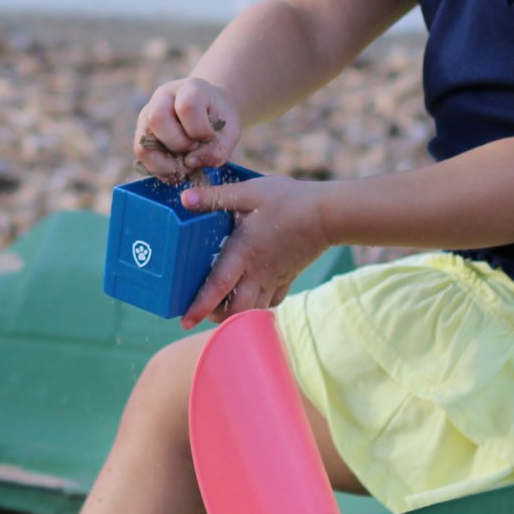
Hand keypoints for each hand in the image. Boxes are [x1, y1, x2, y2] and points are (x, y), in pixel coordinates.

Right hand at [134, 76, 240, 183]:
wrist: (210, 109)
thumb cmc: (219, 119)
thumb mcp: (230, 131)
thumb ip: (218, 149)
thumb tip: (189, 163)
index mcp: (189, 89)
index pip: (187, 106)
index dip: (200, 129)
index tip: (210, 136)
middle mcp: (162, 98)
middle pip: (156, 118)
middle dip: (179, 144)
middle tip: (194, 148)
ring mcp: (147, 116)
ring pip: (143, 143)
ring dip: (167, 163)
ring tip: (185, 165)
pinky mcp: (142, 134)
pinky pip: (142, 156)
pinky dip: (160, 169)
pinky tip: (177, 168)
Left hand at [175, 174, 327, 330]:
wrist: (329, 214)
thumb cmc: (288, 201)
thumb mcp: (249, 192)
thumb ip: (216, 197)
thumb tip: (184, 198)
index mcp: (243, 253)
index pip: (218, 287)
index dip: (199, 306)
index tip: (184, 321)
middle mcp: (258, 272)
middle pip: (236, 310)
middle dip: (216, 316)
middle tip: (202, 312)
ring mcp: (275, 277)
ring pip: (253, 309)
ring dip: (236, 313)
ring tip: (221, 307)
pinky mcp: (288, 276)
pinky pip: (271, 301)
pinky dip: (258, 305)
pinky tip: (251, 296)